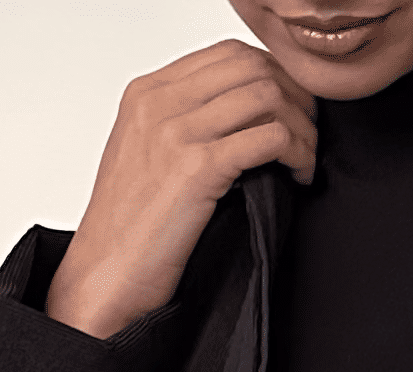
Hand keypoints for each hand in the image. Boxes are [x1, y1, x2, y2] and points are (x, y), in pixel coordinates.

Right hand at [46, 40, 317, 338]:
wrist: (104, 276)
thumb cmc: (127, 233)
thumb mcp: (147, 160)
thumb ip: (183, 128)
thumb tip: (240, 120)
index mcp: (146, 94)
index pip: (227, 54)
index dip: (273, 75)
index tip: (291, 107)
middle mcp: (159, 103)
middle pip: (252, 67)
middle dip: (294, 96)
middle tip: (308, 131)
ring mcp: (177, 132)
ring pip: (266, 96)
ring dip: (301, 127)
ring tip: (304, 158)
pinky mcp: (197, 168)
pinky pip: (269, 137)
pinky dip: (297, 153)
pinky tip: (298, 175)